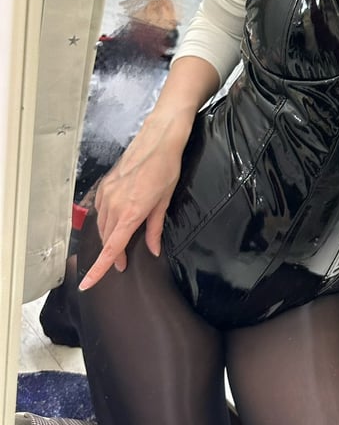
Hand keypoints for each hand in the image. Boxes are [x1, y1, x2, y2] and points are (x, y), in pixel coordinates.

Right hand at [78, 117, 186, 289]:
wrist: (159, 140)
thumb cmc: (166, 168)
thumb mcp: (164, 201)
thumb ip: (155, 228)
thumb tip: (152, 250)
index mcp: (130, 213)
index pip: (111, 248)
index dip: (99, 269)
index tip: (87, 284)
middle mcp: (114, 205)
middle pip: (107, 239)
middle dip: (112, 255)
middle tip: (122, 264)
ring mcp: (107, 194)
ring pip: (102, 226)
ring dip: (110, 238)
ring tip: (120, 245)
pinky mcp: (105, 185)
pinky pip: (101, 210)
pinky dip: (107, 220)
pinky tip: (116, 221)